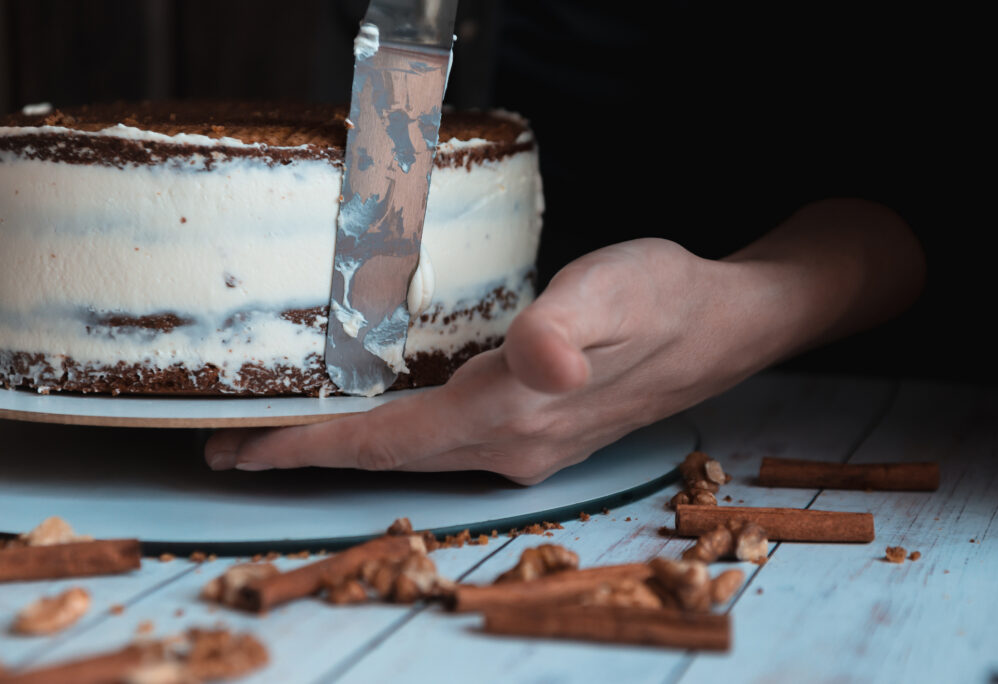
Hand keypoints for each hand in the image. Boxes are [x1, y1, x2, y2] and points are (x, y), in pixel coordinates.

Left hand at [204, 199, 924, 482]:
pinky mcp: (536, 432)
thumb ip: (566, 325)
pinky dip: (389, 434)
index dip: (308, 447)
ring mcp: (525, 448)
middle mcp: (512, 447)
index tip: (237, 448)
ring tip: (283, 430)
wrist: (723, 327)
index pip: (388, 441)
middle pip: (388, 458)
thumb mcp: (615, 291)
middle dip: (307, 454)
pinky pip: (442, 442)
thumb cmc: (664, 299)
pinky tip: (372, 414)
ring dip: (344, 447)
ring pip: (412, 454)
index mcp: (513, 415)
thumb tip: (533, 358)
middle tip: (233, 442)